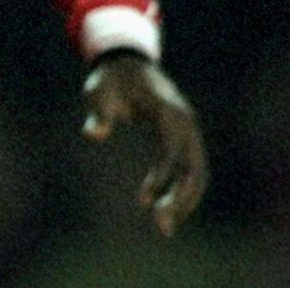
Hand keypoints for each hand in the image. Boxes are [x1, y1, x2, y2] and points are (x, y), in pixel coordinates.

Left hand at [83, 53, 206, 234]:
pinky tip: (168, 209)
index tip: (143, 201)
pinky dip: (184, 191)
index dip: (162, 177)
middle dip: (180, 199)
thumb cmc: (111, 79)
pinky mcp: (187, 139)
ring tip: (164, 226)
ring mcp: (190, 132)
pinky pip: (192, 170)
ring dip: (185, 201)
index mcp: (168, 111)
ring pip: (197, 174)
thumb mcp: (100, 91)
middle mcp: (187, 123)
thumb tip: (92, 134)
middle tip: (161, 227)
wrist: (128, 62)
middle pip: (194, 168)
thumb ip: (99, 113)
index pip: (172, 150)